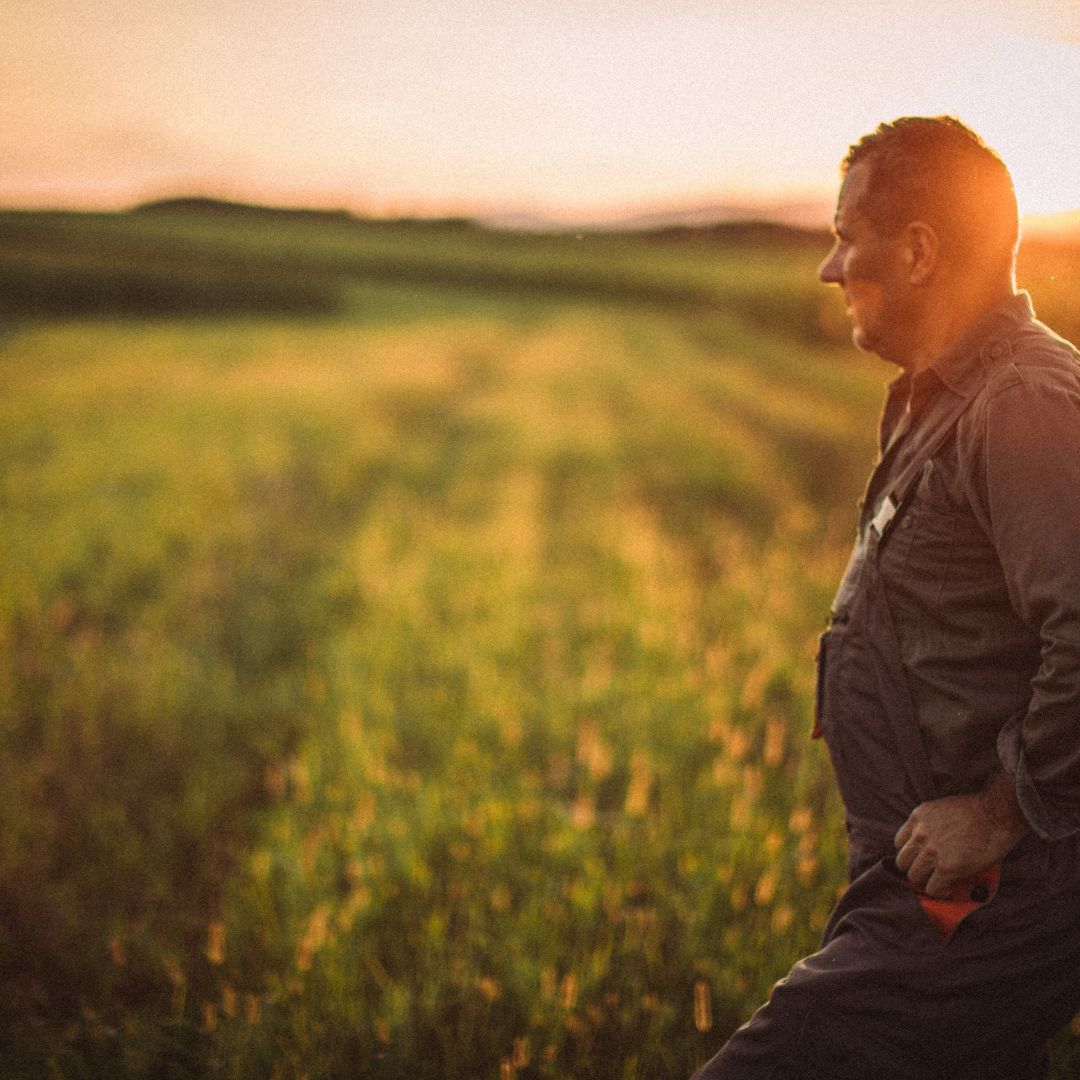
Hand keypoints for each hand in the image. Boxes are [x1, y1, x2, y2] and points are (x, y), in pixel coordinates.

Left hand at [894, 771, 1028, 898]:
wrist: (998, 814)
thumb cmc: (978, 811)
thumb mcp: (943, 809)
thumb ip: (931, 824)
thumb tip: (931, 843)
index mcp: (918, 817)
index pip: (900, 842)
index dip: (911, 853)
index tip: (921, 858)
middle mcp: (920, 834)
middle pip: (903, 862)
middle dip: (916, 868)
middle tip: (930, 873)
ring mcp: (931, 852)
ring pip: (914, 877)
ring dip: (927, 881)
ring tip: (941, 881)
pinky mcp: (947, 868)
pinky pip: (933, 889)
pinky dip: (940, 891)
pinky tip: (950, 888)